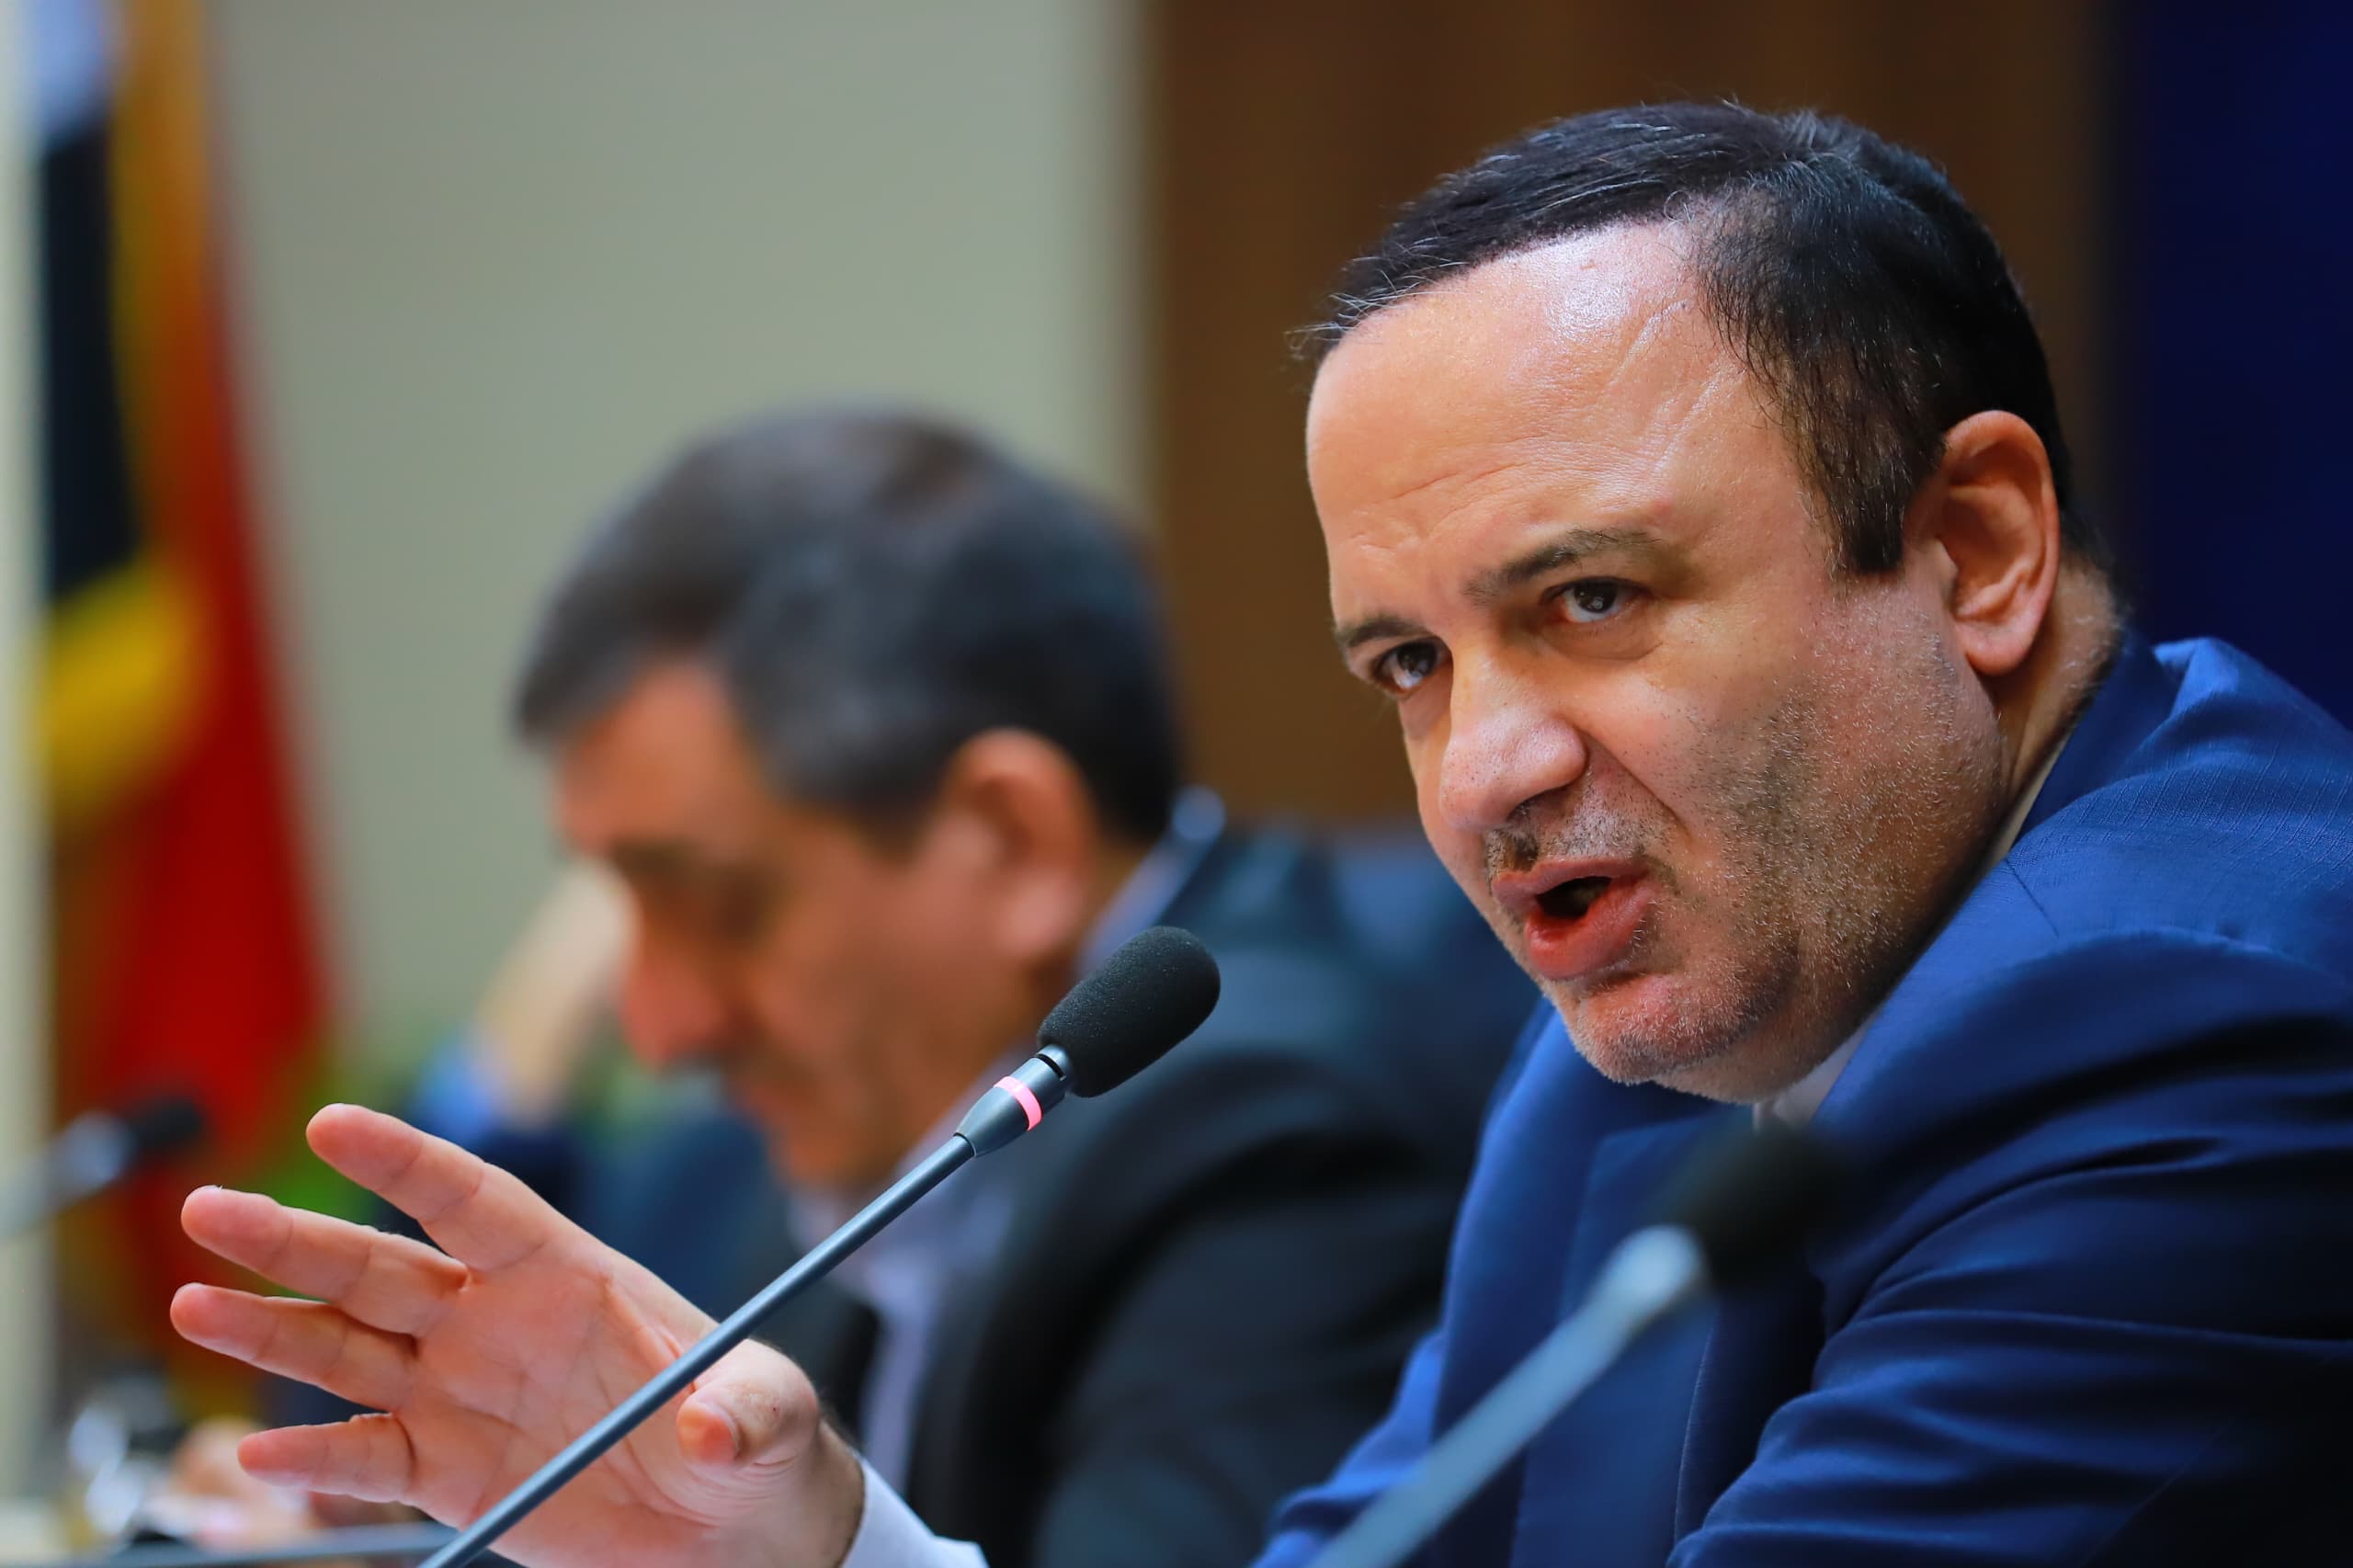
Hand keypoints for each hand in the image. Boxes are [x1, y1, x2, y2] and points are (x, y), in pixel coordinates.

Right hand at [171, 1105, 864, 1567]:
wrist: (733, 1524)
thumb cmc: (756, 1435)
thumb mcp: (774, 1417)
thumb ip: (749, 1411)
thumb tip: (712, 1427)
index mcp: (568, 1275)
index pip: (475, 1201)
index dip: (407, 1162)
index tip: (331, 1125)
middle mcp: (495, 1321)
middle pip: (381, 1267)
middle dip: (296, 1240)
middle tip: (209, 1210)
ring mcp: (462, 1393)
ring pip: (348, 1349)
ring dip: (272, 1329)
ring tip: (193, 1307)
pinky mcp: (448, 1472)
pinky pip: (366, 1457)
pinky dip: (313, 1459)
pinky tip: (259, 1454)